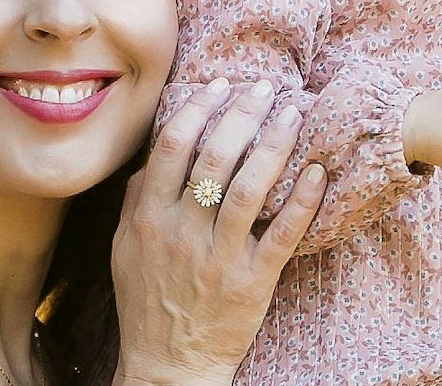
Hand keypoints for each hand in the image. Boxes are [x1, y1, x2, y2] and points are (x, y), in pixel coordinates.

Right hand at [110, 79, 326, 385]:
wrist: (166, 366)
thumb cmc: (147, 303)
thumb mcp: (123, 249)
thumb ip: (137, 200)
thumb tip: (154, 155)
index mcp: (148, 219)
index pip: (172, 147)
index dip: (197, 107)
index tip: (219, 83)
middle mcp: (181, 233)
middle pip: (214, 157)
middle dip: (242, 113)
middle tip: (266, 86)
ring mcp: (218, 258)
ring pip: (249, 188)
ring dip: (275, 145)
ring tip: (294, 112)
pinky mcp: (252, 283)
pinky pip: (282, 235)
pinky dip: (302, 201)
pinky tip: (317, 172)